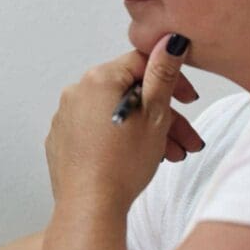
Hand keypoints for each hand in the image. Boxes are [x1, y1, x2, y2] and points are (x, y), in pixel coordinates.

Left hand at [44, 33, 202, 211]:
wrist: (89, 204)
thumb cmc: (120, 163)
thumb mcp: (154, 114)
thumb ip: (162, 75)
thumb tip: (167, 44)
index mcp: (97, 79)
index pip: (140, 62)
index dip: (170, 80)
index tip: (186, 100)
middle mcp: (75, 92)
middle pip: (129, 92)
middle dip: (163, 115)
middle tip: (185, 138)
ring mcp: (65, 116)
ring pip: (115, 113)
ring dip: (145, 130)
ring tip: (170, 155)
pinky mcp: (62, 138)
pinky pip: (96, 128)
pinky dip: (118, 137)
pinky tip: (137, 156)